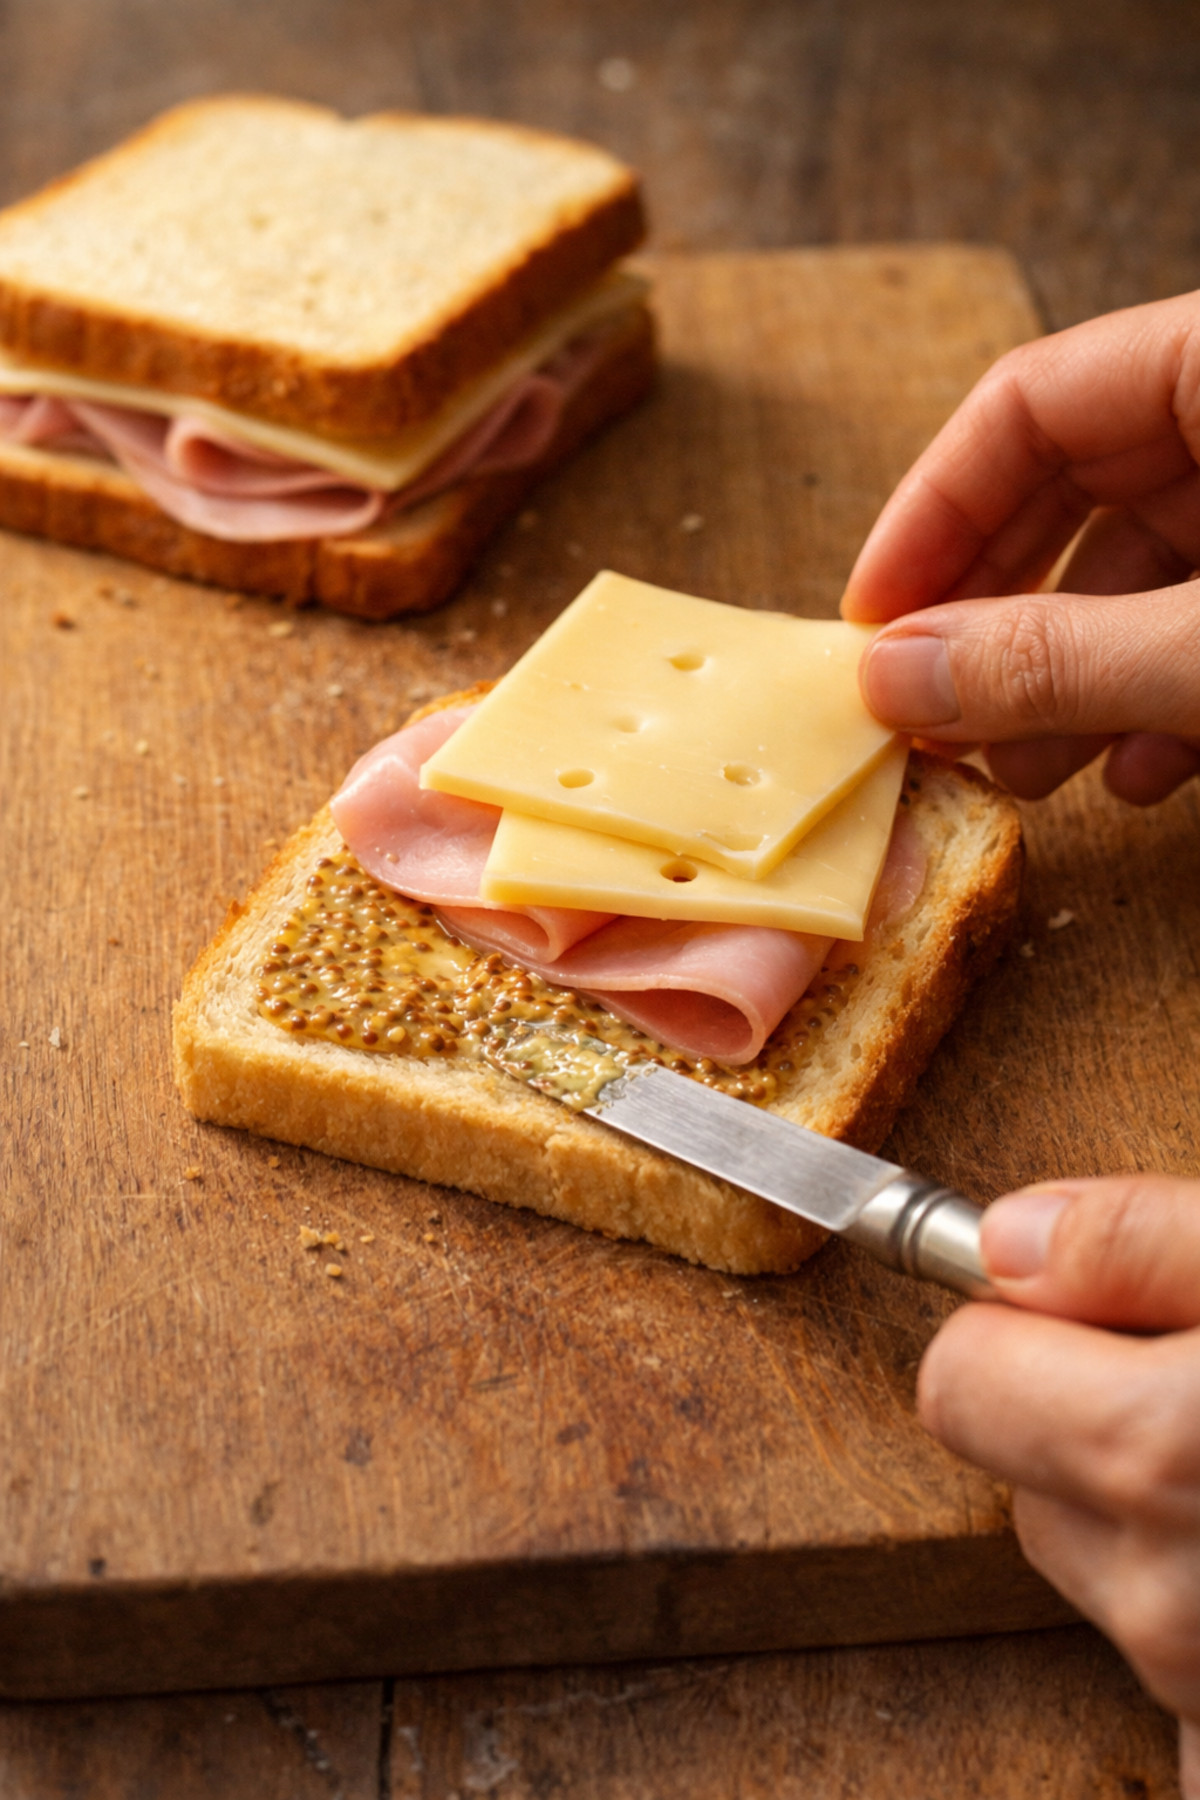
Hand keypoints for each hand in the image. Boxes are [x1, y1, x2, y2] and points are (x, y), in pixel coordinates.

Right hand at [840, 292, 1199, 800]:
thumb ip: (1060, 658)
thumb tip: (894, 677)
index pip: (1029, 402)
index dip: (932, 514)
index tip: (869, 625)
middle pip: (1072, 490)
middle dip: (993, 617)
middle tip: (927, 712)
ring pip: (1141, 571)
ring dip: (1068, 680)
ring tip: (1024, 772)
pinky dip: (1160, 697)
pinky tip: (1138, 772)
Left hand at [919, 1176, 1199, 1794]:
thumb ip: (1144, 1241)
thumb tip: (1012, 1236)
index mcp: (1150, 1453)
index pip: (958, 1379)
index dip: (1030, 1333)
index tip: (1107, 1321)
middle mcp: (1157, 1592)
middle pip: (1022, 1477)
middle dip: (1092, 1422)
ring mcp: (1197, 1687)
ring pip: (1099, 1565)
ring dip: (1156, 1518)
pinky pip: (1168, 1662)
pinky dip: (1194, 1605)